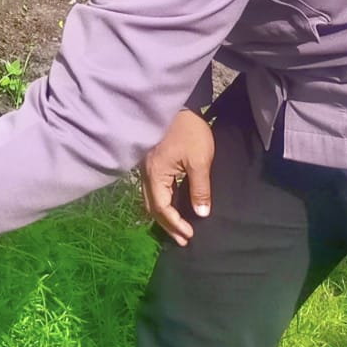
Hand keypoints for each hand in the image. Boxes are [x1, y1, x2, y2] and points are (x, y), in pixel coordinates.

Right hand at [141, 109, 214, 245]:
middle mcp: (146, 174)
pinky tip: (172, 205)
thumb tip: (201, 213)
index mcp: (156, 175)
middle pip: (152, 207)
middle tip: (183, 240)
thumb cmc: (189, 132)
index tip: (190, 235)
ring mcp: (145, 168)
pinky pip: (153, 190)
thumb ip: (199, 188)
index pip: (162, 208)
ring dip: (164, 215)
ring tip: (178, 228)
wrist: (178, 105)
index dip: (175, 224)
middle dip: (167, 225)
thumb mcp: (199, 161)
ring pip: (150, 199)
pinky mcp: (150, 163)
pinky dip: (162, 203)